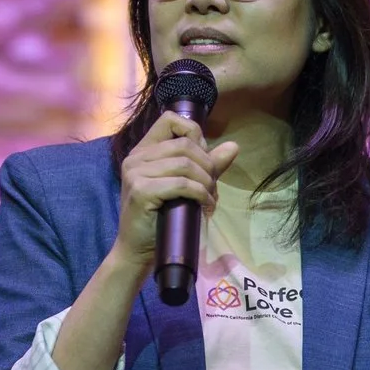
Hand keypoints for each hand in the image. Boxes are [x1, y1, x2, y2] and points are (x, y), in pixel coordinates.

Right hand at [111, 111, 240, 266]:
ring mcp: (135, 173)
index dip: (194, 133)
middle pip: (184, 144)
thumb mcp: (185, 186)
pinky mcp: (141, 191)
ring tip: (209, 198)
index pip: (170, 120)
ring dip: (206, 182)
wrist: (138, 250)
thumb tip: (233, 146)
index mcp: (143, 151)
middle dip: (207, 165)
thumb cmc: (160, 218)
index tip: (202, 159)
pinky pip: (181, 184)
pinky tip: (205, 206)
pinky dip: (200, 194)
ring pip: (185, 164)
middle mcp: (136, 158)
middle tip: (212, 187)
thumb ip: (206, 164)